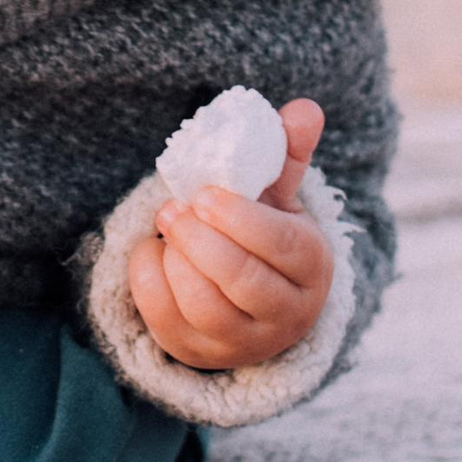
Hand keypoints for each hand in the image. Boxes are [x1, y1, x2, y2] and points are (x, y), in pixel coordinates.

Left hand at [127, 99, 331, 370]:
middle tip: (172, 209)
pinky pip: (166, 320)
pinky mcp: (199, 353)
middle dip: (200, 241)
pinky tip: (151, 252)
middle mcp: (285, 313)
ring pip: (204, 307)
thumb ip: (286, 154)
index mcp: (312, 266)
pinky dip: (150, 280)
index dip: (240, 219)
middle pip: (242, 280)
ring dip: (176, 260)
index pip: (282, 245)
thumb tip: (305, 108)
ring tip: (167, 225)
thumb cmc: (264, 237)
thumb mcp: (279, 199)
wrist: (251, 306)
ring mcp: (242, 341)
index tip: (205, 195)